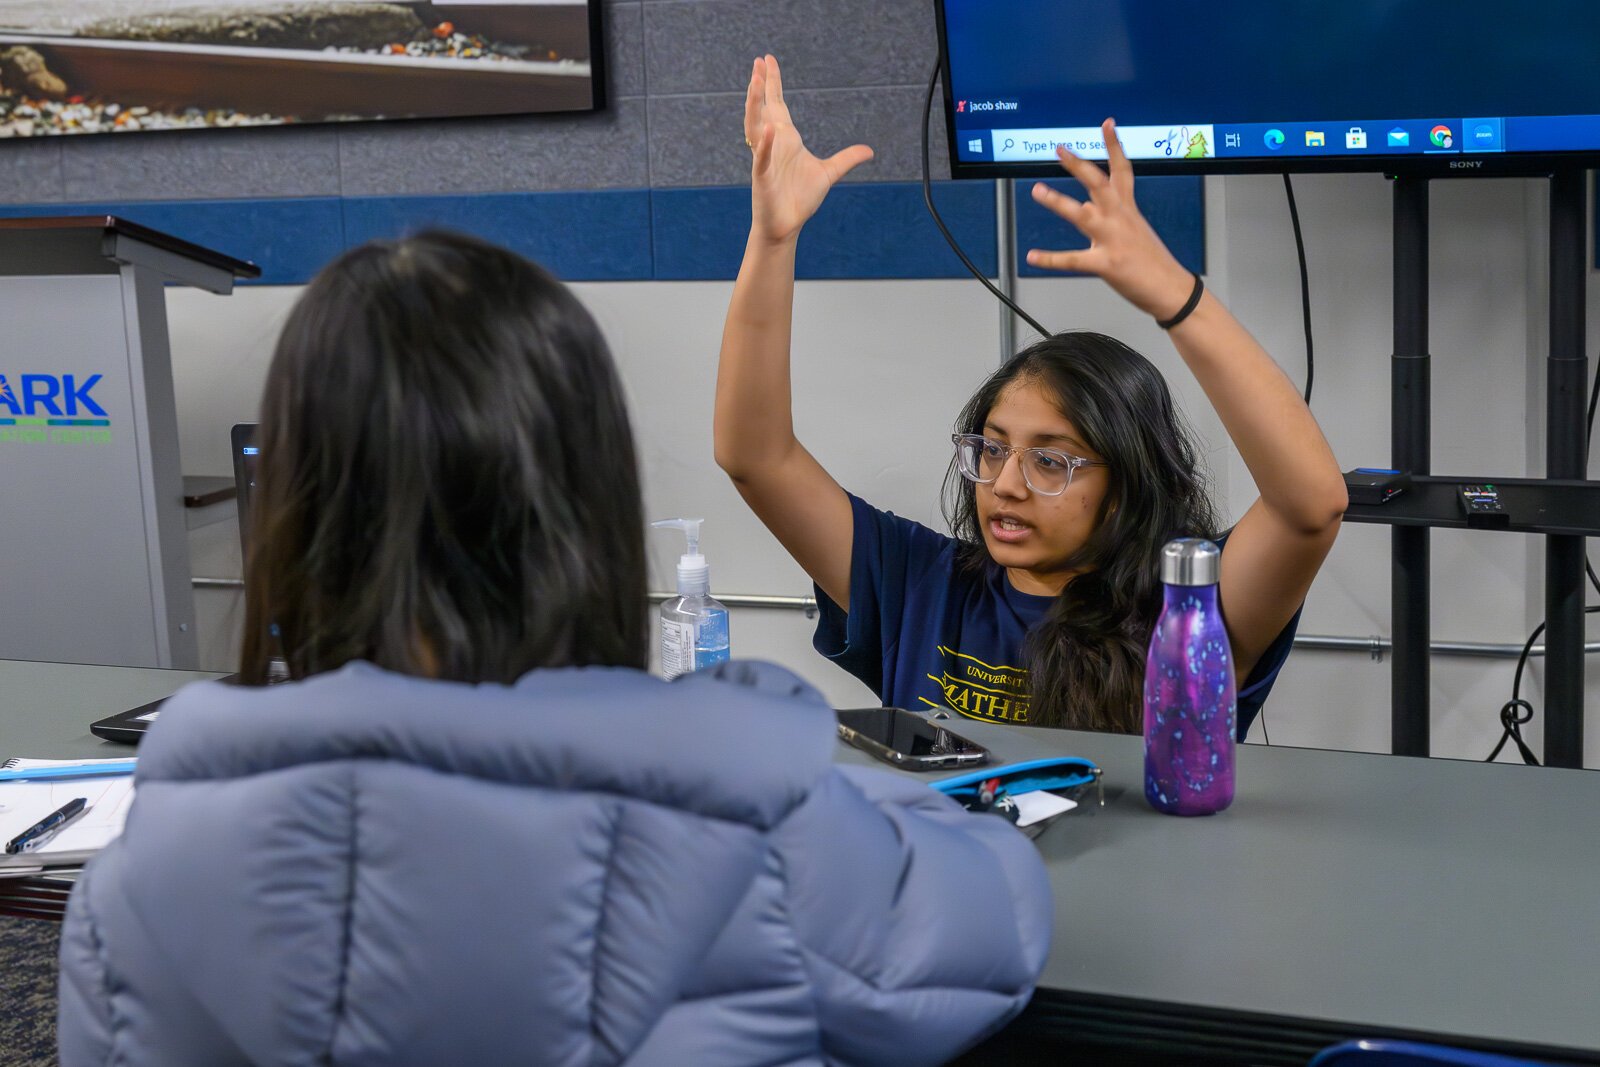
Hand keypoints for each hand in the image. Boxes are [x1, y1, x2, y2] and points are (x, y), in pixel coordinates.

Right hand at [744, 54, 872, 244]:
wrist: (786, 224)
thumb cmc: (800, 198)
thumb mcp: (828, 173)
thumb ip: (846, 159)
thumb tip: (869, 150)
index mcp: (785, 138)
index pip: (777, 103)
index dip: (773, 82)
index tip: (767, 60)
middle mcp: (771, 144)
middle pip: (762, 108)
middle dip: (760, 85)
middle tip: (758, 62)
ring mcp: (764, 159)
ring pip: (755, 127)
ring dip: (754, 105)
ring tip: (756, 83)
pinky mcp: (762, 178)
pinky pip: (761, 158)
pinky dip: (764, 145)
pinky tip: (769, 128)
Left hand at [1025, 119, 1194, 320]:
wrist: (1171, 290)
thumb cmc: (1154, 263)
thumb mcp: (1138, 230)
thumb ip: (1118, 216)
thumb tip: (1096, 208)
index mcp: (1128, 210)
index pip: (1122, 169)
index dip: (1114, 145)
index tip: (1106, 125)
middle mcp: (1120, 218)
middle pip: (1098, 183)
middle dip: (1078, 164)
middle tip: (1060, 149)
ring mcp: (1112, 240)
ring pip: (1081, 214)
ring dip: (1057, 201)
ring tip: (1037, 190)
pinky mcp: (1105, 264)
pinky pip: (1072, 260)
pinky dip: (1050, 259)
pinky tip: (1033, 256)